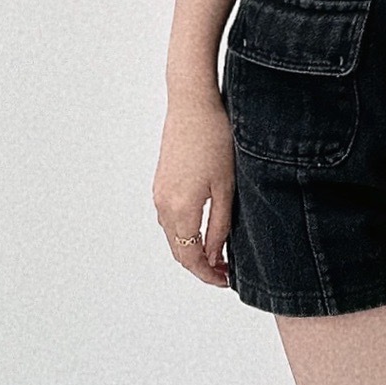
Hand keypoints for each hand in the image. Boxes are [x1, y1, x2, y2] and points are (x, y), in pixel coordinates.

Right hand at [153, 90, 234, 286]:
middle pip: (178, 250)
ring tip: (219, 251)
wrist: (192, 104)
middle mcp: (163, 205)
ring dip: (192, 248)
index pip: (190, 258)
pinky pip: (169, 218)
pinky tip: (204, 227)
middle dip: (200, 265)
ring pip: (173, 235)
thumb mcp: (226, 186)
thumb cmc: (214, 138)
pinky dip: (184, 231)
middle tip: (225, 271)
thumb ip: (220, 224)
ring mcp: (159, 193)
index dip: (208, 274)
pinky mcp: (161, 182)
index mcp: (181, 209)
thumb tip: (215, 254)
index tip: (226, 280)